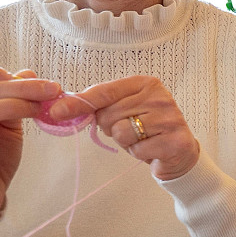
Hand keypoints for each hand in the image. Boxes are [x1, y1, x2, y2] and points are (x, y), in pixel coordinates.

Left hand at [49, 75, 200, 180]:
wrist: (179, 151)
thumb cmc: (146, 128)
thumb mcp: (124, 110)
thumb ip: (101, 105)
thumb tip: (63, 108)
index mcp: (146, 83)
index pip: (105, 91)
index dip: (79, 103)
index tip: (56, 111)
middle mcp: (160, 96)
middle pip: (109, 114)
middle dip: (111, 127)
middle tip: (130, 129)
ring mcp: (169, 118)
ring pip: (121, 132)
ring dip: (126, 141)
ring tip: (141, 138)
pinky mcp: (174, 141)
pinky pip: (137, 149)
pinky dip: (138, 153)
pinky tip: (151, 148)